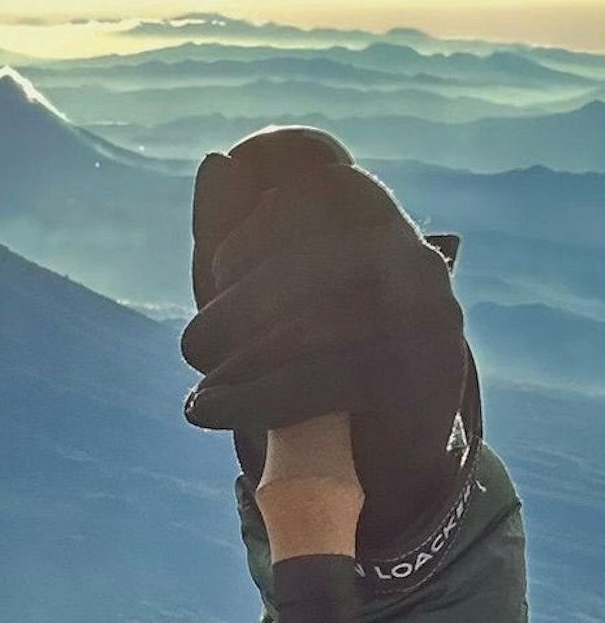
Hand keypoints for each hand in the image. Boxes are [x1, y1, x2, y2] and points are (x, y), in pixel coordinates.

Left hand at [181, 127, 471, 552]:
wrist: (380, 460)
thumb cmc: (308, 366)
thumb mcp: (257, 300)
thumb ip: (233, 234)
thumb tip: (218, 162)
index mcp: (368, 216)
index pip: (307, 173)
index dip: (247, 222)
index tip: (218, 274)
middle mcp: (407, 251)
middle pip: (305, 250)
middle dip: (234, 302)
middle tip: (196, 347)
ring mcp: (425, 310)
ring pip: (314, 315)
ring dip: (239, 359)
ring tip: (202, 398)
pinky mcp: (423, 375)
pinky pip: (326, 375)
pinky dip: (253, 397)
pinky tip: (209, 409)